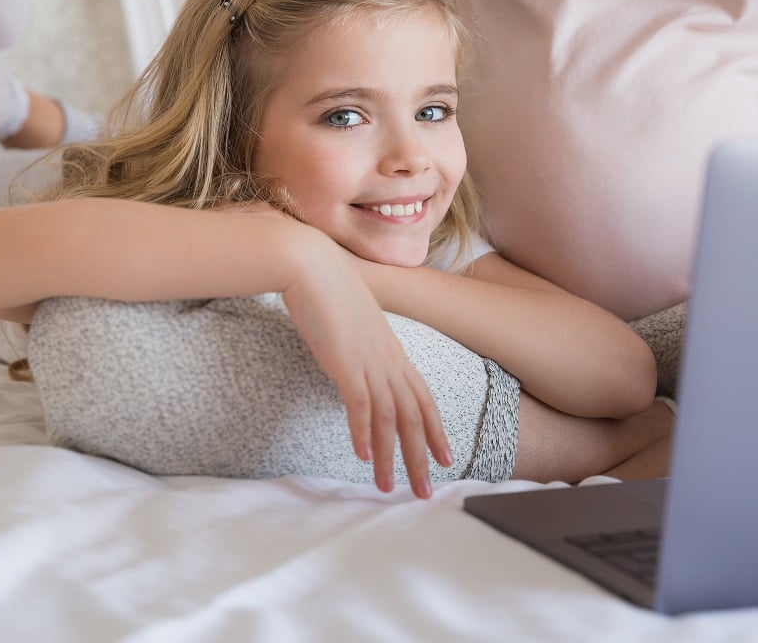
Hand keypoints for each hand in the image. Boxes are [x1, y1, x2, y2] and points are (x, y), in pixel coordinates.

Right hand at [281, 233, 453, 497]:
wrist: (312, 265)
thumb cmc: (329, 289)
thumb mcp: (354, 323)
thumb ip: (362, 346)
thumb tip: (357, 361)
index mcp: (393, 351)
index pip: (424, 397)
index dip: (435, 429)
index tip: (445, 457)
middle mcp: (388, 361)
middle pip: (414, 417)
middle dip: (421, 457)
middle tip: (425, 492)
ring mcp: (369, 363)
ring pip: (391, 419)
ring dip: (391, 457)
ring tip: (389, 488)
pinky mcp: (345, 364)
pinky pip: (360, 406)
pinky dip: (363, 433)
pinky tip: (363, 457)